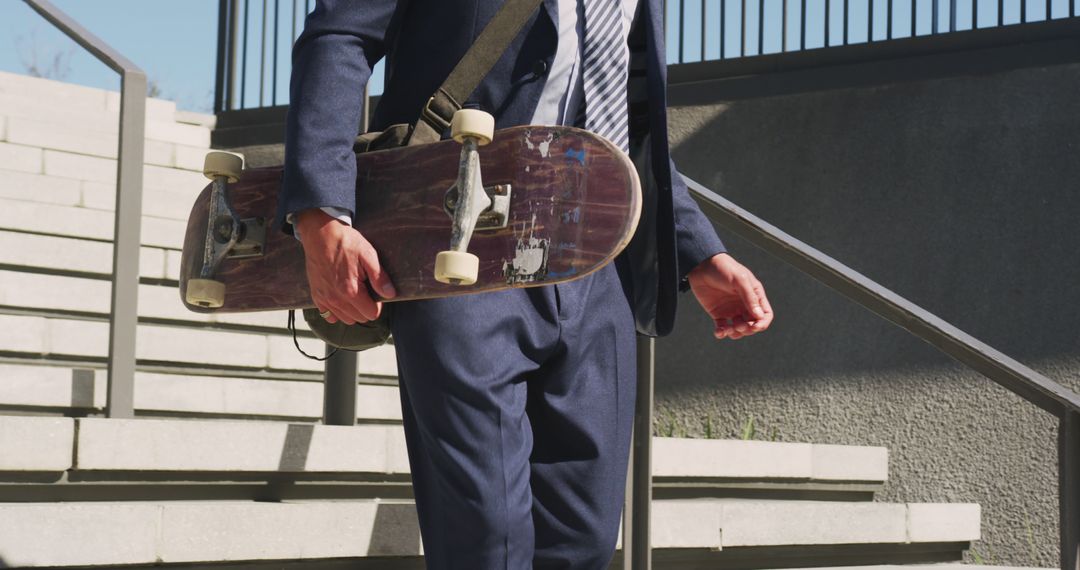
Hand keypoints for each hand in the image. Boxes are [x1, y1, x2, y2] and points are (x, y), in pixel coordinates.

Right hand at [295, 209, 395, 324]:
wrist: (321, 233)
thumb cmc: (345, 242)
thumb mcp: (368, 255)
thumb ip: (379, 277)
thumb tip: (390, 294)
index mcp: (350, 290)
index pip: (371, 313)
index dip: (377, 304)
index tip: (374, 292)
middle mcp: (336, 299)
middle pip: (359, 318)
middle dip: (365, 307)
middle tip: (365, 289)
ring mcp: (324, 298)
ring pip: (345, 319)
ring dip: (352, 310)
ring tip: (353, 292)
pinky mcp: (316, 295)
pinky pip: (328, 315)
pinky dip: (336, 311)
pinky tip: (340, 298)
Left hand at [688, 253, 772, 339]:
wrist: (701, 265)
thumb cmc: (724, 268)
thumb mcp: (740, 280)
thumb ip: (749, 297)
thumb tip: (759, 317)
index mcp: (754, 296)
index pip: (764, 315)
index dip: (762, 323)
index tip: (754, 326)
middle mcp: (744, 305)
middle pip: (752, 325)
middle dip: (747, 330)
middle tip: (739, 326)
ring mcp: (731, 310)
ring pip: (738, 330)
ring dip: (735, 333)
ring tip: (727, 329)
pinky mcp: (718, 313)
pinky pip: (723, 328)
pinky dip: (722, 333)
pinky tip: (719, 332)